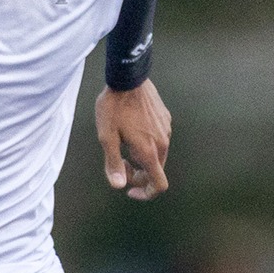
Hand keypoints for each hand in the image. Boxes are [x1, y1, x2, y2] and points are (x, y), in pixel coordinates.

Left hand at [95, 79, 171, 200]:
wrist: (128, 79)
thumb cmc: (113, 107)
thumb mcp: (106, 137)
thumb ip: (113, 163)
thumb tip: (118, 186)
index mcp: (148, 151)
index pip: (159, 184)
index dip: (146, 193)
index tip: (130, 191)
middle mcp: (162, 143)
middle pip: (157, 171)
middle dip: (139, 175)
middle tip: (121, 164)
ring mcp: (166, 131)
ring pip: (158, 155)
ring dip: (143, 159)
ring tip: (124, 145)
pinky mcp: (166, 120)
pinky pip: (159, 140)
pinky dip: (147, 144)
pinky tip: (132, 130)